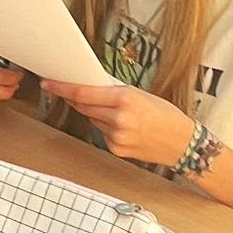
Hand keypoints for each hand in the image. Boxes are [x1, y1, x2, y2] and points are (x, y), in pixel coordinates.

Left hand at [40, 81, 195, 167]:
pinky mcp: (116, 149)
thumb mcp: (141, 94)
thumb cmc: (165, 115)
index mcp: (125, 99)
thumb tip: (88, 85)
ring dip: (95, 113)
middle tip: (69, 90)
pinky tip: (123, 127)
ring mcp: (116, 136)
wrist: (183, 143)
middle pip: (83, 106)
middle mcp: (119, 119)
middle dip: (75, 98)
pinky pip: (101, 133)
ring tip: (116, 111)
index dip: (62, 88)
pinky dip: (105, 127)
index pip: (83, 93)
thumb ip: (113, 91)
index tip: (49, 83)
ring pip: (92, 119)